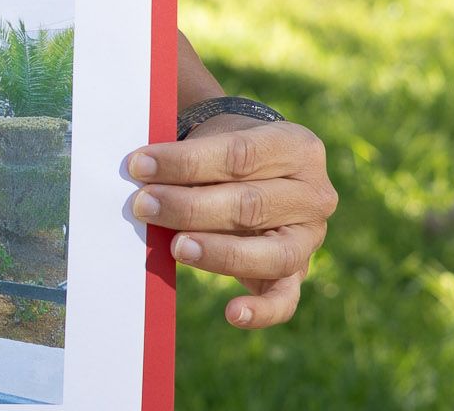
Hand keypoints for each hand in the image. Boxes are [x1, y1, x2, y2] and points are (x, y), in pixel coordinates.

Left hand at [124, 115, 335, 328]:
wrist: (259, 173)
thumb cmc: (228, 154)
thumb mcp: (217, 140)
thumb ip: (190, 160)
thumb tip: (143, 180)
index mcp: (295, 146)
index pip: (238, 153)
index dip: (186, 161)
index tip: (140, 166)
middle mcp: (313, 193)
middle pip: (250, 204)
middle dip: (189, 207)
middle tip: (143, 205)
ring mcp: (310, 237)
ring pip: (270, 253)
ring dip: (217, 253)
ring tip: (176, 248)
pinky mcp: (299, 273)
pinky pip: (285, 299)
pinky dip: (261, 311)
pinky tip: (232, 314)